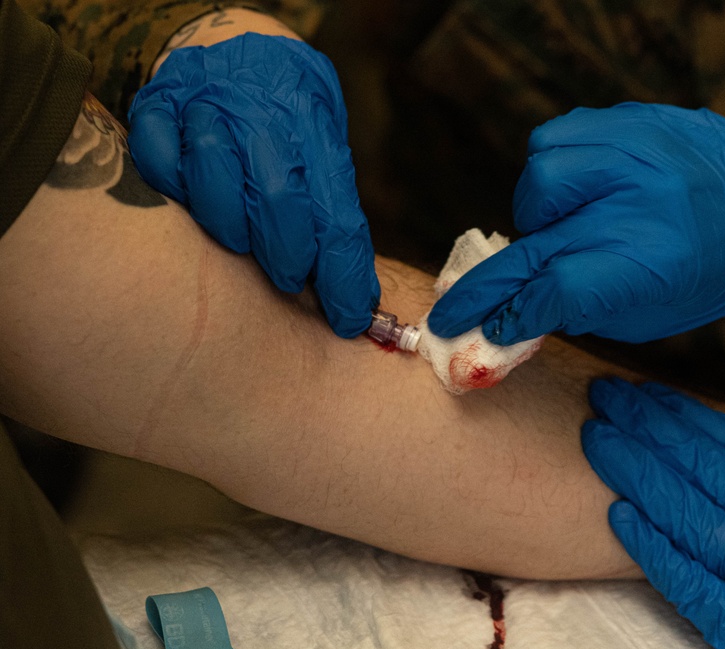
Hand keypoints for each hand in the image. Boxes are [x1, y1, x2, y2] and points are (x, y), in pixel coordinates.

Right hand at [128, 34, 378, 336]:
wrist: (238, 44)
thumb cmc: (288, 112)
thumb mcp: (324, 141)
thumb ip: (330, 202)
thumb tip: (353, 291)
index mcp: (313, 121)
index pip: (336, 211)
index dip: (342, 273)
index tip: (348, 316)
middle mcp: (260, 108)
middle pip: (276, 195)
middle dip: (287, 253)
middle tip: (290, 278)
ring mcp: (204, 102)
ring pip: (213, 176)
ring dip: (230, 226)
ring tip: (241, 242)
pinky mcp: (157, 105)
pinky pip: (157, 159)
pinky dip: (173, 189)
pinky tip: (191, 200)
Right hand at [427, 103, 724, 343]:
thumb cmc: (710, 269)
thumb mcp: (656, 313)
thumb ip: (583, 313)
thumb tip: (510, 319)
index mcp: (654, 261)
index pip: (557, 289)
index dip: (511, 316)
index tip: (485, 333)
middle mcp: (638, 201)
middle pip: (534, 245)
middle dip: (483, 289)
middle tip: (451, 314)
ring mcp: (630, 151)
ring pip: (538, 180)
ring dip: (533, 216)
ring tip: (558, 231)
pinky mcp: (623, 119)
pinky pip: (551, 141)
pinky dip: (548, 174)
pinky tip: (570, 194)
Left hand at [583, 379, 724, 648]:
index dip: (688, 415)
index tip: (652, 391)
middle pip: (696, 466)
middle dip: (646, 426)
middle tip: (605, 395)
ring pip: (681, 511)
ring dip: (634, 470)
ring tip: (595, 436)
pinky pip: (683, 578)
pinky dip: (649, 545)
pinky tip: (617, 514)